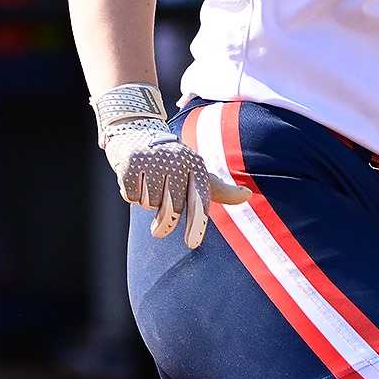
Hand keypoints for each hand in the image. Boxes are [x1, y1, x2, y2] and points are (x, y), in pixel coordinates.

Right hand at [92, 84, 247, 246]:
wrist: (137, 134)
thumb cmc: (173, 162)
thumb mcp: (197, 173)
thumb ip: (220, 189)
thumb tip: (248, 195)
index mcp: (196, 164)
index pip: (199, 200)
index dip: (197, 224)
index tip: (192, 243)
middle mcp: (178, 159)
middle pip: (172, 208)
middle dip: (164, 224)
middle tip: (159, 230)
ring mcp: (154, 159)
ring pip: (149, 203)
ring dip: (146, 201)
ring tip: (148, 184)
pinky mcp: (132, 161)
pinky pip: (131, 196)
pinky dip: (130, 194)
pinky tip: (135, 179)